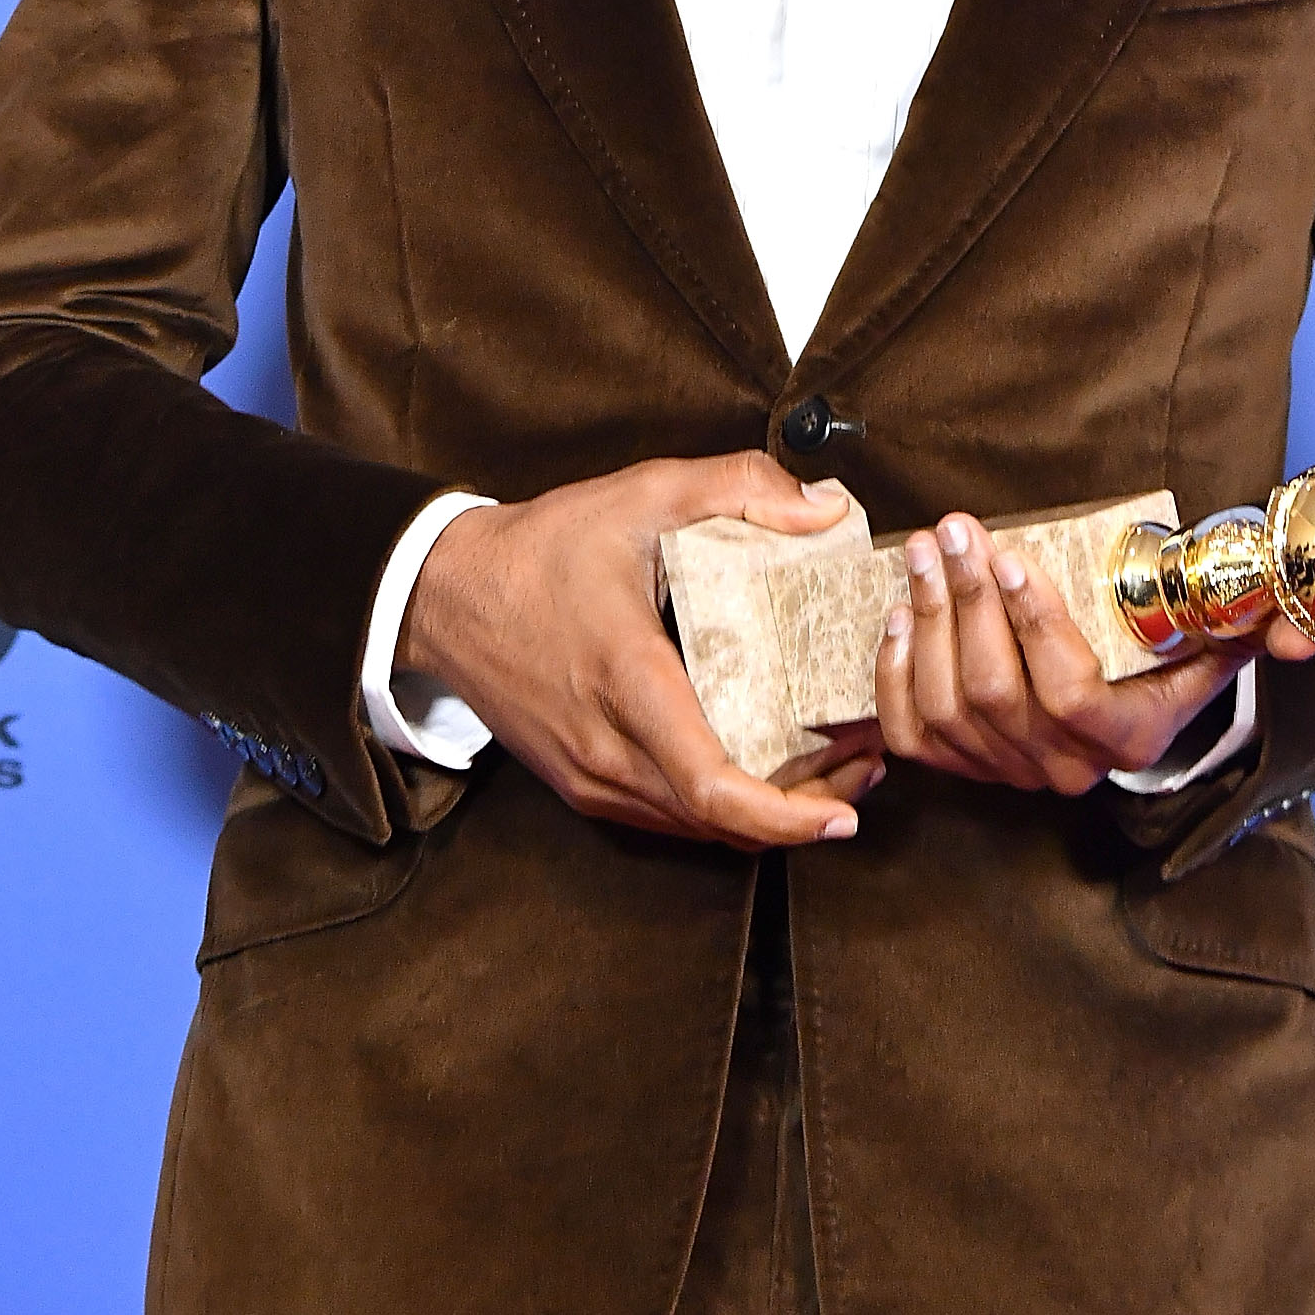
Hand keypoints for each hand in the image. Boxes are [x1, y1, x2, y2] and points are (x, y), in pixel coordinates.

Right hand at [397, 453, 885, 848]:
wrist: (444, 595)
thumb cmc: (542, 547)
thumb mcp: (642, 492)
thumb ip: (738, 486)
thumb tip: (826, 510)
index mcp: (628, 680)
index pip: (711, 786)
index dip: (786, 817)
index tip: (844, 815)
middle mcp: (606, 748)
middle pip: (718, 821)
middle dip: (804, 812)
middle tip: (869, 768)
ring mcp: (589, 776)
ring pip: (693, 828)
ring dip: (767, 816)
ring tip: (835, 772)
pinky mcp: (580, 784)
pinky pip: (664, 816)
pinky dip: (721, 809)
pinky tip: (764, 774)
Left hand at [874, 512, 1314, 795]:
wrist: (1123, 710)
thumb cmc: (1161, 655)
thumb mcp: (1213, 638)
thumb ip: (1248, 625)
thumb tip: (1295, 632)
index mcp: (1126, 738)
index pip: (1072, 693)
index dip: (1035, 627)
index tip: (1012, 557)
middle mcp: (1065, 768)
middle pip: (997, 692)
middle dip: (968, 603)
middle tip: (954, 531)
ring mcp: (1007, 773)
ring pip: (948, 707)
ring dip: (928, 622)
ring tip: (923, 555)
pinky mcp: (961, 769)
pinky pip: (912, 735)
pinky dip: (893, 674)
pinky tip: (896, 615)